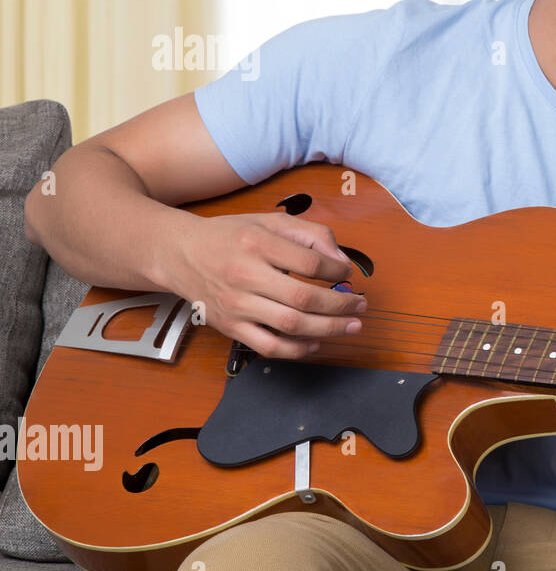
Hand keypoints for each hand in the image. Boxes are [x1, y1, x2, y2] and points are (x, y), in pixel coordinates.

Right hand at [167, 211, 367, 358]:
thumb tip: (341, 260)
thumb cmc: (229, 236)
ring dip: (328, 329)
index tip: (347, 272)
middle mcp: (245, 275)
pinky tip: (316, 342)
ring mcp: (236, 305)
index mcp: (257, 244)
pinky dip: (297, 350)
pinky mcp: (230, 327)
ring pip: (291, 325)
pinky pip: (269, 347)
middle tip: (360, 306)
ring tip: (350, 326)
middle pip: (304, 298)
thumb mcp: (270, 221)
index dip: (337, 270)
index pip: (310, 263)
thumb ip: (310, 234)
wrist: (179, 253)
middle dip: (341, 306)